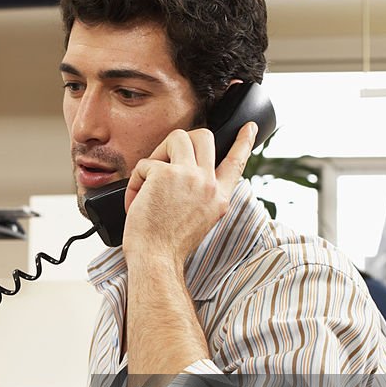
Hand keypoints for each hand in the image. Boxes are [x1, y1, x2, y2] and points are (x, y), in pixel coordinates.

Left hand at [122, 122, 256, 268]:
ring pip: (178, 137)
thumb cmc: (167, 244)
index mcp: (219, 197)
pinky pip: (146, 163)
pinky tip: (136, 201)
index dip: (244, 142)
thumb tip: (186, 171)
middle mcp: (210, 184)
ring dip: (158, 154)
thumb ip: (201, 194)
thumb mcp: (199, 219)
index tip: (249, 127)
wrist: (156, 259)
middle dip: (182, 141)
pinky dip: (136, 181)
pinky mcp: (165, 174)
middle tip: (165, 160)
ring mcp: (190, 176)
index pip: (237, 162)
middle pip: (204, 136)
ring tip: (149, 180)